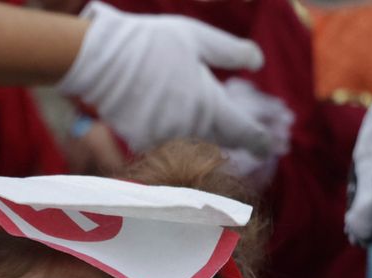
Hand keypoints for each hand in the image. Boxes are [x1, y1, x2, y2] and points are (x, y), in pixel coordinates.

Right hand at [57, 1, 277, 155]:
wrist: (101, 59)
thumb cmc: (151, 43)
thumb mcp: (198, 37)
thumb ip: (232, 51)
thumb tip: (259, 61)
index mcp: (210, 104)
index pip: (243, 133)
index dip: (259, 141)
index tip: (269, 146)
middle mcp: (191, 128)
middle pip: (219, 141)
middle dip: (229, 136)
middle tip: (239, 134)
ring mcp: (165, 139)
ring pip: (192, 145)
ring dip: (200, 138)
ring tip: (197, 121)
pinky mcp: (142, 142)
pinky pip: (164, 144)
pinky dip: (170, 136)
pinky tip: (165, 118)